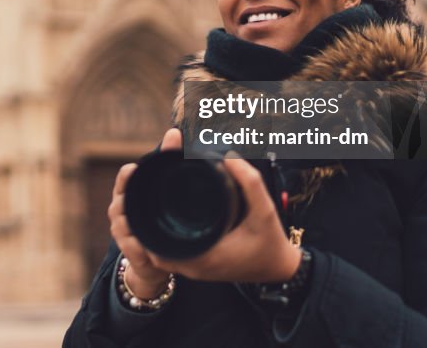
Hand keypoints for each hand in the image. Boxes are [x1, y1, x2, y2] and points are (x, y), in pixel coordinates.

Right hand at [107, 127, 182, 297]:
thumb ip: (168, 157)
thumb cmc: (157, 216)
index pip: (124, 179)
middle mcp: (121, 210)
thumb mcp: (161, 188)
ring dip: (133, 227)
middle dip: (128, 203)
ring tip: (144, 227)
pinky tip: (148, 248)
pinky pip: (132, 248)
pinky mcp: (131, 252)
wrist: (154, 259)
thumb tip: (175, 132)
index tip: (133, 170)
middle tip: (140, 201)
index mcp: (129, 192)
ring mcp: (123, 232)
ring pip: (124, 226)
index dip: (126, 176)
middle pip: (121, 203)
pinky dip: (139, 247)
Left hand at [148, 152, 301, 283]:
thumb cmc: (271, 242)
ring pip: (161, 250)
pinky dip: (166, 236)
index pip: (158, 241)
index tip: (146, 192)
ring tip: (154, 198)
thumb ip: (250, 183)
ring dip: (154, 228)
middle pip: (154, 245)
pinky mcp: (200, 266)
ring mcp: (195, 269)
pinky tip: (168, 215)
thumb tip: (228, 156)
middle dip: (146, 219)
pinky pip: (173, 252)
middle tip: (147, 189)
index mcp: (204, 256)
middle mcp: (195, 267)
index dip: (146, 218)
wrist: (280, 270)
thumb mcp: (265, 210)